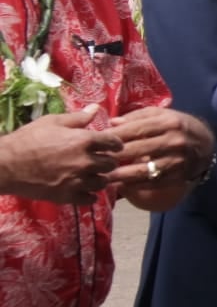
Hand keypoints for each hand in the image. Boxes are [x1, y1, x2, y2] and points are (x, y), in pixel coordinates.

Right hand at [0, 105, 122, 203]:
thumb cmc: (27, 139)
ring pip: (103, 182)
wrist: (5, 165)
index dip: (115, 144)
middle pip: (111, 164)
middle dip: (108, 161)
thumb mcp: (52, 122)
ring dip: (100, 178)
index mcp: (84, 141)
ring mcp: (77, 181)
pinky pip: (90, 199)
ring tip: (92, 175)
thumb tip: (96, 108)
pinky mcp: (67, 196)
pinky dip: (90, 195)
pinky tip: (84, 189)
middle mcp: (85, 162)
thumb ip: (78, 117)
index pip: (114, 143)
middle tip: (101, 160)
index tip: (113, 146)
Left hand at [102, 107, 213, 186]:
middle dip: (112, 156)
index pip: (135, 129)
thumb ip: (137, 117)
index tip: (96, 140)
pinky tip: (119, 185)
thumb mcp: (162, 115)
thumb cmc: (178, 126)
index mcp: (169, 123)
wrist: (206, 144)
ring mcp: (176, 161)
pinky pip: (151, 183)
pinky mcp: (177, 176)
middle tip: (92, 160)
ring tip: (101, 177)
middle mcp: (174, 141)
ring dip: (119, 175)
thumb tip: (111, 123)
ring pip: (142, 170)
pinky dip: (134, 185)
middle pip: (135, 149)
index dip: (113, 135)